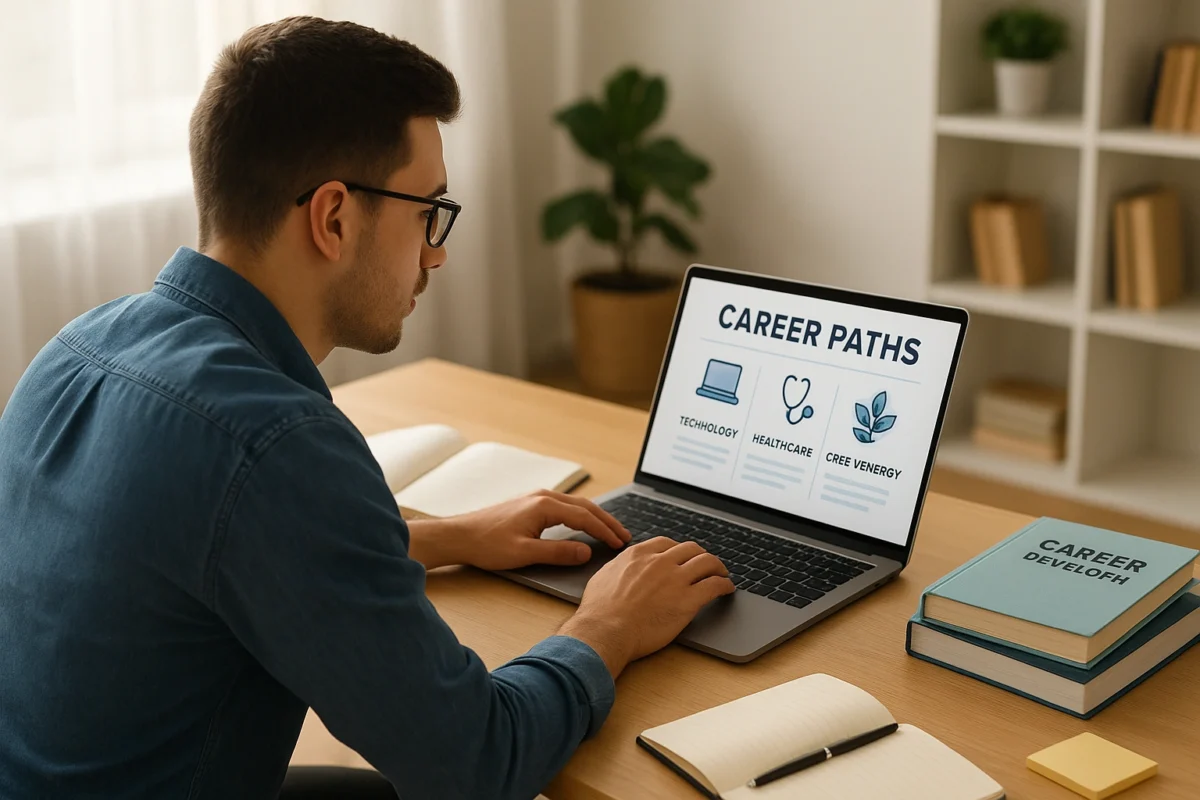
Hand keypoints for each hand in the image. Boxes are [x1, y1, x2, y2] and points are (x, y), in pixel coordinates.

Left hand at [407, 490, 629, 570]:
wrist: (460, 536)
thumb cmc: (487, 545)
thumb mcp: (525, 554)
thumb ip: (558, 552)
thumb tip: (586, 551)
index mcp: (544, 506)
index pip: (585, 517)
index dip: (605, 531)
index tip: (620, 544)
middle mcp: (543, 497)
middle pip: (585, 507)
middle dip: (607, 521)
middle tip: (625, 536)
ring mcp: (536, 498)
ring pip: (576, 505)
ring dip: (595, 517)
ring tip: (611, 530)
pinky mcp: (530, 504)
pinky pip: (565, 507)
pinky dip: (581, 515)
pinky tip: (584, 524)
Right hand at [558, 537, 734, 678]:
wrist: (606, 630)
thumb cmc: (599, 611)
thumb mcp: (603, 577)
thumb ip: (618, 568)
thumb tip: (620, 568)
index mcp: (639, 555)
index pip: (666, 543)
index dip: (678, 550)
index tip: (682, 557)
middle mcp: (660, 562)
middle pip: (690, 549)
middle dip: (700, 555)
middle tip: (705, 564)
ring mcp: (676, 579)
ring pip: (707, 562)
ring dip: (718, 567)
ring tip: (722, 574)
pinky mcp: (688, 600)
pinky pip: (715, 586)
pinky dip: (725, 585)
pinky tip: (727, 589)